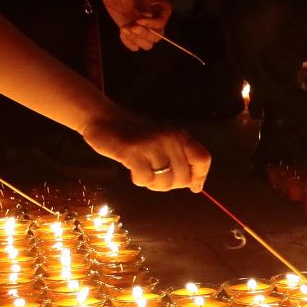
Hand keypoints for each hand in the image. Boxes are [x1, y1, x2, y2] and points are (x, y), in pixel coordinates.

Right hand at [85, 114, 209, 192]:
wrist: (104, 118)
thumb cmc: (134, 134)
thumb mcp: (162, 140)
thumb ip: (179, 158)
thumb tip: (195, 185)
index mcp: (179, 135)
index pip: (202, 159)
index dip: (200, 176)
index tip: (194, 188)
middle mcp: (169, 138)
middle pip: (183, 177)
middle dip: (170, 185)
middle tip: (155, 178)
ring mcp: (152, 144)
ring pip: (165, 181)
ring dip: (153, 184)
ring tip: (143, 173)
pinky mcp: (134, 151)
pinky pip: (145, 179)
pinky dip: (139, 180)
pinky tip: (132, 170)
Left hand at [100, 0, 173, 50]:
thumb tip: (141, 15)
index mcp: (162, 10)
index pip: (161, 23)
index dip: (151, 25)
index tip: (138, 20)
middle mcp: (155, 22)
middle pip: (156, 37)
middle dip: (143, 34)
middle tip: (131, 26)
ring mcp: (144, 29)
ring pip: (147, 45)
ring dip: (135, 39)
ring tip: (124, 28)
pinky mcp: (133, 34)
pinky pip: (135, 47)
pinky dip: (128, 42)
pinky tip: (122, 31)